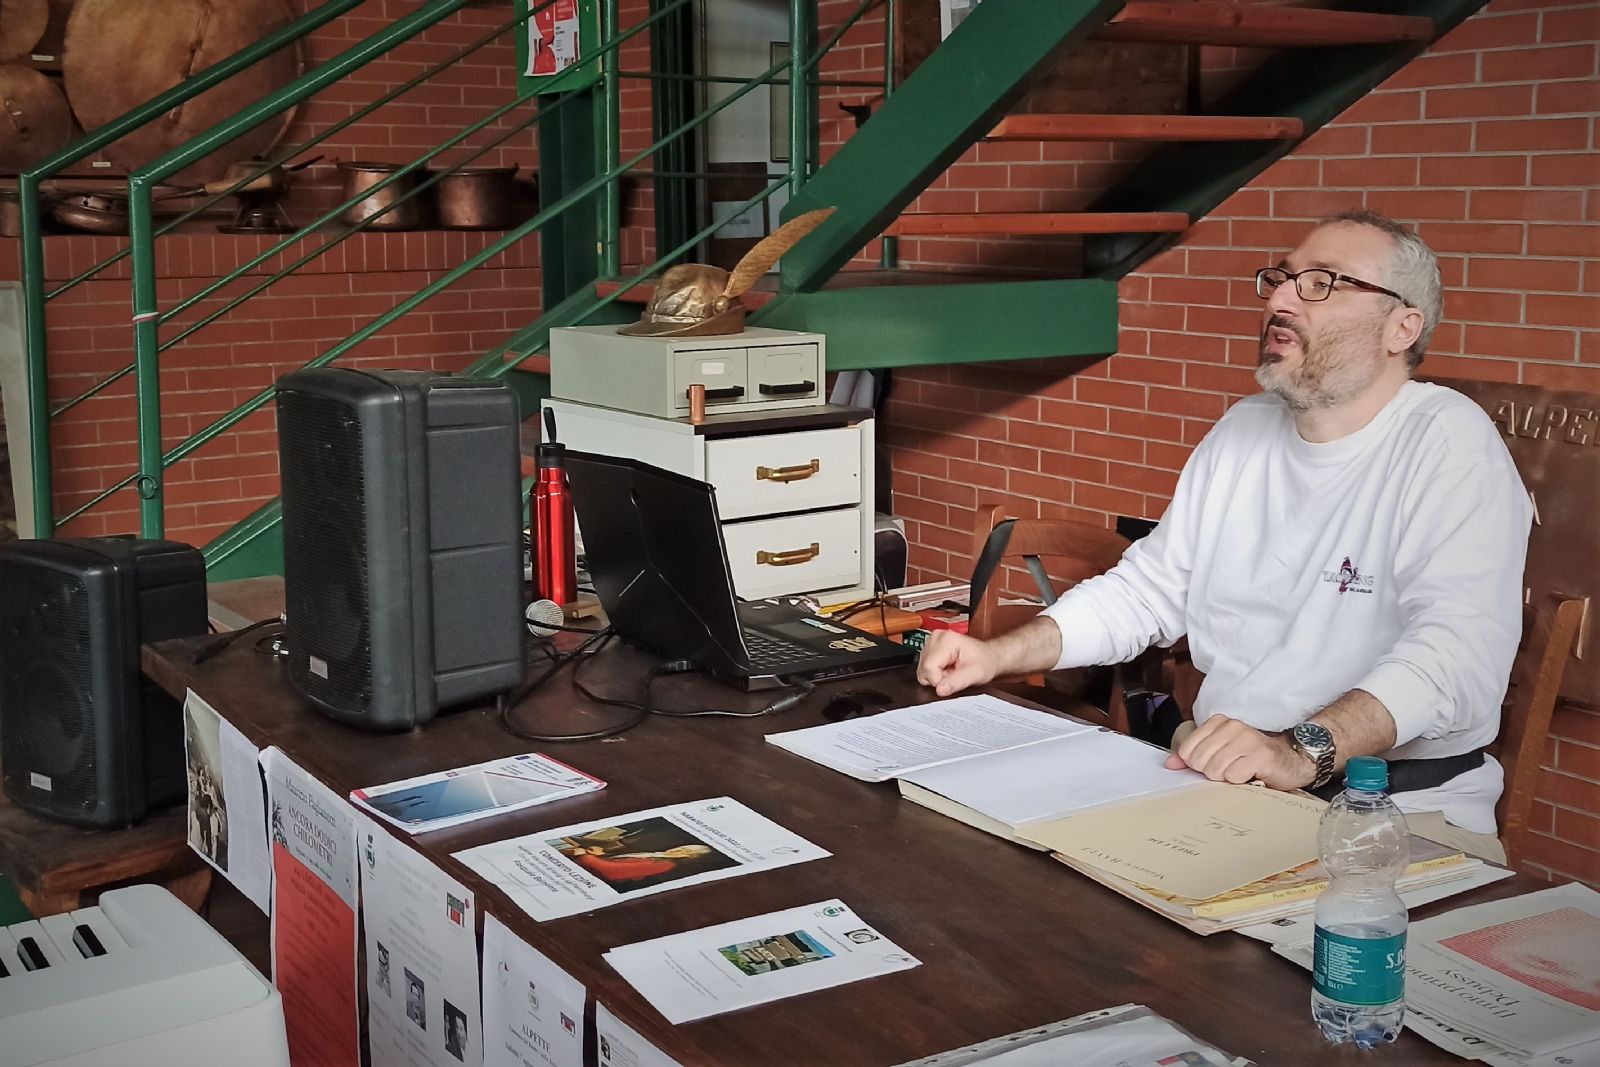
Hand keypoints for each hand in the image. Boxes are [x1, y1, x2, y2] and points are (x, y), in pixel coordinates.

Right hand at [915, 631, 1000, 696]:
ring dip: (936, 675)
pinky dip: (935, 672)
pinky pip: (924, 667)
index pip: (929, 667)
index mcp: (947, 640)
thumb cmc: (985, 662)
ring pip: (922, 669)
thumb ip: (958, 682)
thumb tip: (940, 689)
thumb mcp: (976, 674)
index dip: (939, 680)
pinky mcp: (929, 647)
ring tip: (952, 670)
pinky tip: (947, 668)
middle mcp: (936, 637)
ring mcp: (931, 641)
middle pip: (924, 668)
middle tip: (954, 674)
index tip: (953, 679)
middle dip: (938, 678)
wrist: (988, 657)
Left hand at [1164, 714, 1316, 789]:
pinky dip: (1240, 782)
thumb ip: (1193, 756)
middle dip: (1211, 772)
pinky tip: (1251, 775)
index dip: (1196, 764)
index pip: (1187, 749)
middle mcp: (1232, 727)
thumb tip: (1170, 764)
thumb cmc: (1253, 758)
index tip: (1212, 764)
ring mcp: (1247, 740)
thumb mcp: (1221, 752)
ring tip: (1240, 772)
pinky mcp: (1259, 756)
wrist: (1291, 760)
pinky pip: (1233, 777)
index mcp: (1218, 722)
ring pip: (1215, 770)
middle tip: (1229, 770)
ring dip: (1227, 778)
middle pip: (1199, 761)